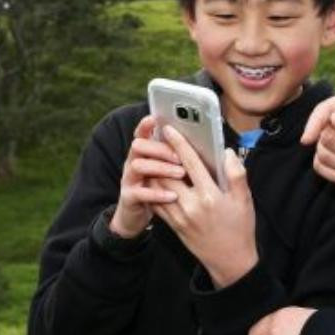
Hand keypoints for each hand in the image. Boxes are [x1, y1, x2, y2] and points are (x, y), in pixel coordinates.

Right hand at [109, 115, 184, 238]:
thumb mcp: (168, 172)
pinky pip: (140, 193)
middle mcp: (133, 162)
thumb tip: (205, 146)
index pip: (142, 134)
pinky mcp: (129, 198)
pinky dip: (157, 193)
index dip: (146, 125)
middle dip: (159, 148)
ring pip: (138, 166)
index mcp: (144, 154)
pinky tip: (173, 195)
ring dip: (160, 167)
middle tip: (180, 155)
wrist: (136, 217)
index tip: (155, 118)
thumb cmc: (160, 191)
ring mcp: (129, 180)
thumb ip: (179, 158)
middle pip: (139, 146)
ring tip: (181, 172)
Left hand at [151, 126, 257, 287]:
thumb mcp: (245, 200)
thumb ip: (237, 174)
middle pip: (166, 174)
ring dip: (153, 170)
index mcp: (210, 196)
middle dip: (159, 154)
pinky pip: (157, 204)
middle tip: (155, 139)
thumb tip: (227, 153)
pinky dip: (153, 189)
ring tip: (153, 156)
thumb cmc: (240, 228)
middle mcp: (191, 206)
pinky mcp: (173, 226)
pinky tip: (154, 178)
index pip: (190, 163)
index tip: (168, 129)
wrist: (230, 261)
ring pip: (157, 188)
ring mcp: (179, 217)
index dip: (178, 144)